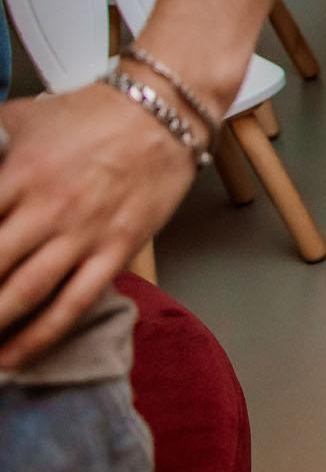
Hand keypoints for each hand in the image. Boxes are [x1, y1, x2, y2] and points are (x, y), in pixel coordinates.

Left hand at [0, 86, 199, 368]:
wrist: (164, 113)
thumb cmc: (89, 116)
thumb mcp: (18, 117)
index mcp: (17, 172)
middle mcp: (46, 208)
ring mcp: (82, 234)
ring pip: (21, 294)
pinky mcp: (114, 252)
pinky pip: (71, 305)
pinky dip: (37, 338)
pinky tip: (11, 357)